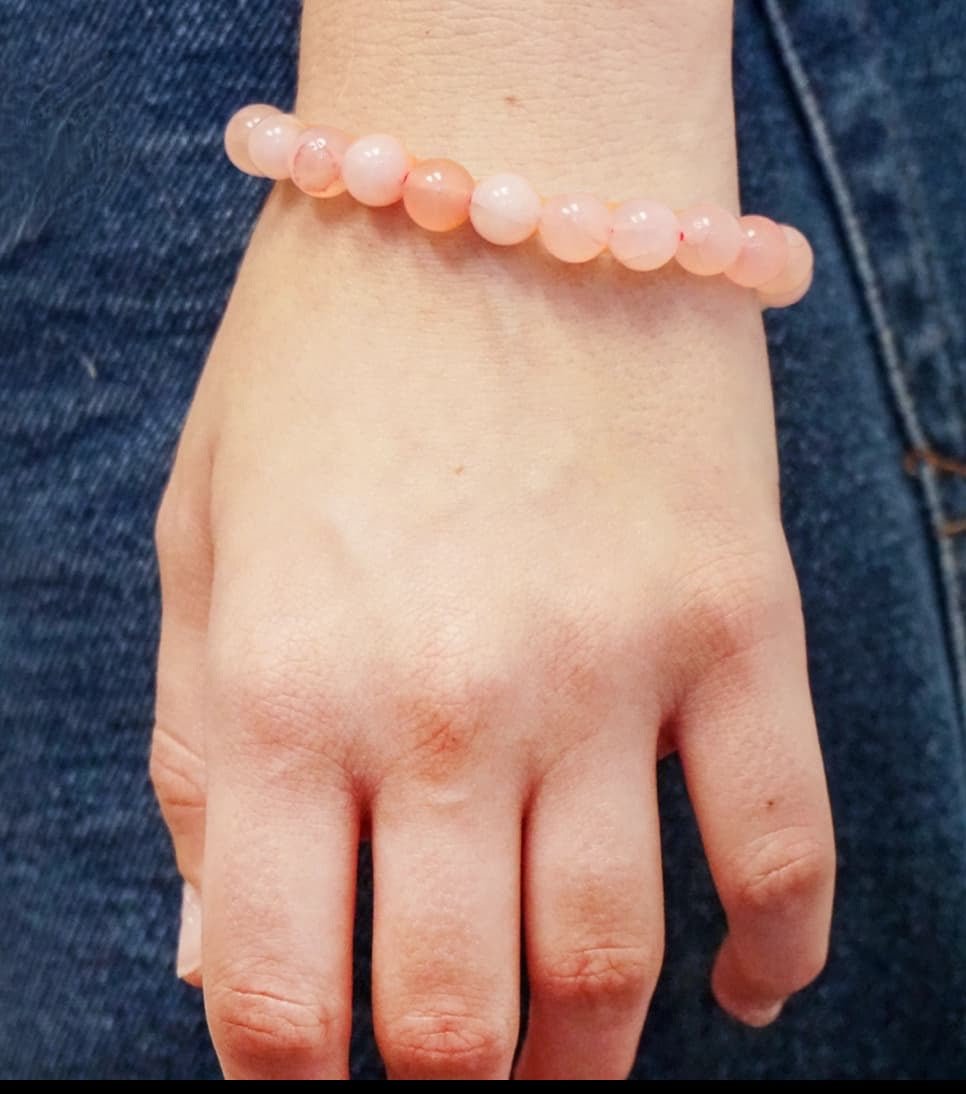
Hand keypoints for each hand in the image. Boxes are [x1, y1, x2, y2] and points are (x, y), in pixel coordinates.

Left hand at [151, 178, 833, 1078]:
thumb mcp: (200, 542)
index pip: (276, 992)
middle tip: (448, 1087)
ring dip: (590, 1058)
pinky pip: (787, 841)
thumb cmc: (326, 359)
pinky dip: (780, 947)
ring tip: (566, 1068)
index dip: (285, 1089)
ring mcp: (615, 670)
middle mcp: (452, 708)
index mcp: (290, 692)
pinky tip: (748, 992)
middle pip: (458, 1016)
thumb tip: (214, 945)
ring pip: (618, 961)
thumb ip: (198, 756)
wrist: (498, 187)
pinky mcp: (738, 620)